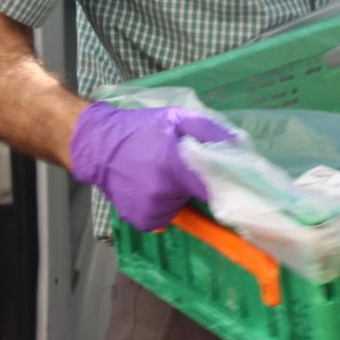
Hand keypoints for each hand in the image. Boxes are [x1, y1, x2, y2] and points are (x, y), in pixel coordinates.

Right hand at [68, 102, 234, 230]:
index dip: (229, 186)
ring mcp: (150, 211)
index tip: (241, 187)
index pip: (214, 187)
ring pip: (182, 208)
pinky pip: (165, 217)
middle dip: (199, 185)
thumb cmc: (139, 128)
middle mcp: (162, 194)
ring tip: (163, 175)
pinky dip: (164, 205)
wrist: (98, 145)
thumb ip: (209, 131)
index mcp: (173, 166)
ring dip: (180, 196)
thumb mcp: (176, 118)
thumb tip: (238, 146)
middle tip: (186, 169)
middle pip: (200, 198)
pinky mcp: (141, 221)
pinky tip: (151, 188)